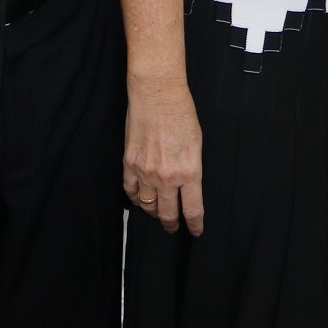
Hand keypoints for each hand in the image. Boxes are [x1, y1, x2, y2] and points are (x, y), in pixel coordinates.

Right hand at [124, 79, 204, 235]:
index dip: (194, 224)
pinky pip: (130, 190)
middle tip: (173, 227)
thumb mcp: (197, 145)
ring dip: (153, 212)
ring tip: (157, 213)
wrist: (157, 96)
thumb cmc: (181, 114)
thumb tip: (188, 185)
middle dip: (171, 224)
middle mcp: (167, 177)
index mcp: (189, 172)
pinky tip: (140, 199)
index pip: (192, 209)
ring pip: (148, 206)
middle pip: (168, 213)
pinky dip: (135, 198)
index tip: (195, 230)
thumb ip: (192, 169)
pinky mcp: (130, 164)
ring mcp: (146, 172)